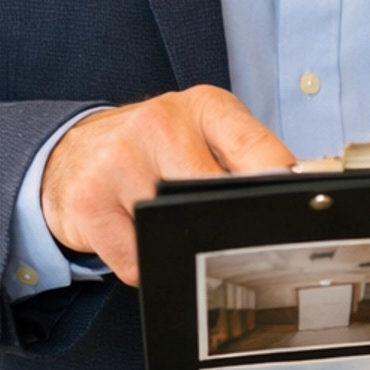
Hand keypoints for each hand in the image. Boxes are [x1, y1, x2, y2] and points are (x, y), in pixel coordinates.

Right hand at [41, 86, 294, 282]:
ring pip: (176, 232)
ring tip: (172, 226)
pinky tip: (138, 237)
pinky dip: (145, 263)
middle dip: (229, 224)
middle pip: (217, 195)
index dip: (281, 189)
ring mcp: (120, 161)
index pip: (259, 151)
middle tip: (233, 238)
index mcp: (203, 106)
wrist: (70, 152)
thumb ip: (247, 158)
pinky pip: (137, 261)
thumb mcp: (203, 134)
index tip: (296, 213)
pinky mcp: (88, 202)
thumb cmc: (150, 147)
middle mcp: (160, 124)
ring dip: (180, 245)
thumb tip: (299, 194)